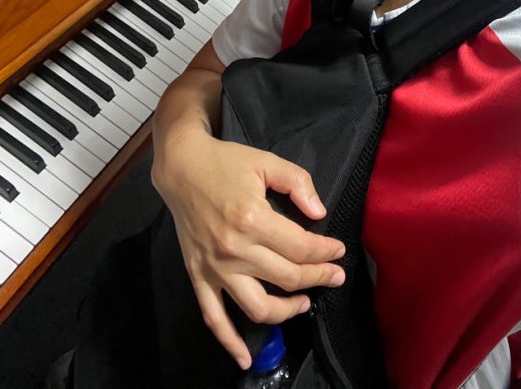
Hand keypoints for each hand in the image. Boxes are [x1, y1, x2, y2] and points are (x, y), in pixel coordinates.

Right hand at [153, 130, 345, 368]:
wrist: (182, 168)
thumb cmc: (227, 162)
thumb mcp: (267, 161)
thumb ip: (298, 183)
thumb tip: (320, 212)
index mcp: (253, 219)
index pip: (301, 247)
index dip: (326, 251)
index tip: (338, 250)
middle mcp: (235, 249)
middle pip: (287, 278)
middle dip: (318, 278)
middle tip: (334, 275)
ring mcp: (215, 267)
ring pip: (257, 306)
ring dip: (287, 311)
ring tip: (304, 303)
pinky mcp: (198, 276)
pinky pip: (214, 317)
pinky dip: (229, 342)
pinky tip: (246, 358)